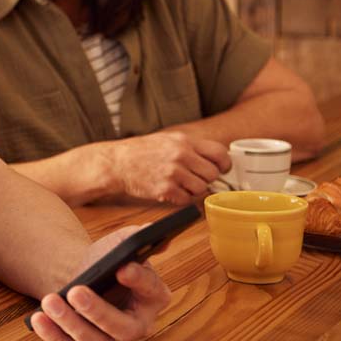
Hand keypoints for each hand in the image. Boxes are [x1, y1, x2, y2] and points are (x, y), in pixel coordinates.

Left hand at [30, 226, 170, 340]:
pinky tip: (37, 318)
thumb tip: (149, 228)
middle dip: (99, 311)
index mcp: (153, 296)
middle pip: (123, 327)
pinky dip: (53, 335)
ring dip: (71, 323)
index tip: (122, 268)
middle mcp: (138, 326)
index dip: (139, 280)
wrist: (82, 277)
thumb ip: (134, 236)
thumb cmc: (106, 261)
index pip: (151, 290)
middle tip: (75, 291)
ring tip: (50, 300)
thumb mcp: (119, 244)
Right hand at [108, 131, 229, 202]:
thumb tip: (214, 161)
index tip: (221, 169)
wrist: (117, 163)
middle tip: (194, 178)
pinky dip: (180, 198)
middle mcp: (181, 155)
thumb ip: (191, 148)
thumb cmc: (140, 152)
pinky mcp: (166, 189)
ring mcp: (173, 173)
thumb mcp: (167, 140)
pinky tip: (169, 190)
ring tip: (178, 183)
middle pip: (212, 173)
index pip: (219, 152)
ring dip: (193, 189)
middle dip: (205, 178)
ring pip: (201, 188)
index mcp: (183, 141)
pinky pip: (187, 199)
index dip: (224, 164)